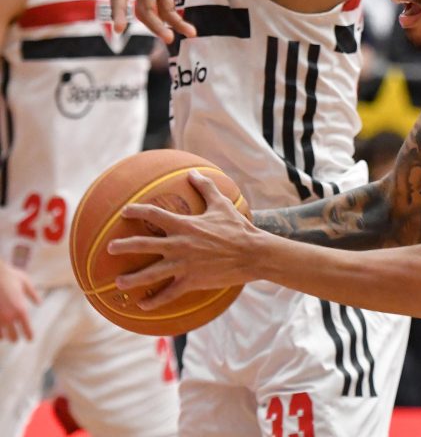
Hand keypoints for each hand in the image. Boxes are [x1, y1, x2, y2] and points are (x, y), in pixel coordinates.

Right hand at [0, 261, 39, 340]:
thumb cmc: (9, 275)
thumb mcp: (25, 282)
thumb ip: (32, 294)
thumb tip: (39, 303)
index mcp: (21, 309)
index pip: (26, 328)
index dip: (28, 335)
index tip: (30, 339)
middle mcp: (8, 316)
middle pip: (13, 335)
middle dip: (15, 338)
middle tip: (16, 339)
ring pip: (0, 335)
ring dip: (3, 336)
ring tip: (5, 337)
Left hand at [108, 172, 257, 309]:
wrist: (252, 254)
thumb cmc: (238, 228)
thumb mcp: (222, 204)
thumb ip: (205, 187)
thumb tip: (193, 172)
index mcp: (185, 225)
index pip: (154, 215)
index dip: (137, 211)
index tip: (125, 212)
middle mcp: (179, 244)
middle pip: (144, 244)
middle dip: (124, 246)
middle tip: (109, 248)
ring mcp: (184, 265)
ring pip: (151, 273)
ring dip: (132, 279)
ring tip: (118, 283)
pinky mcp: (191, 281)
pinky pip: (168, 294)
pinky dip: (155, 301)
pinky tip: (143, 306)